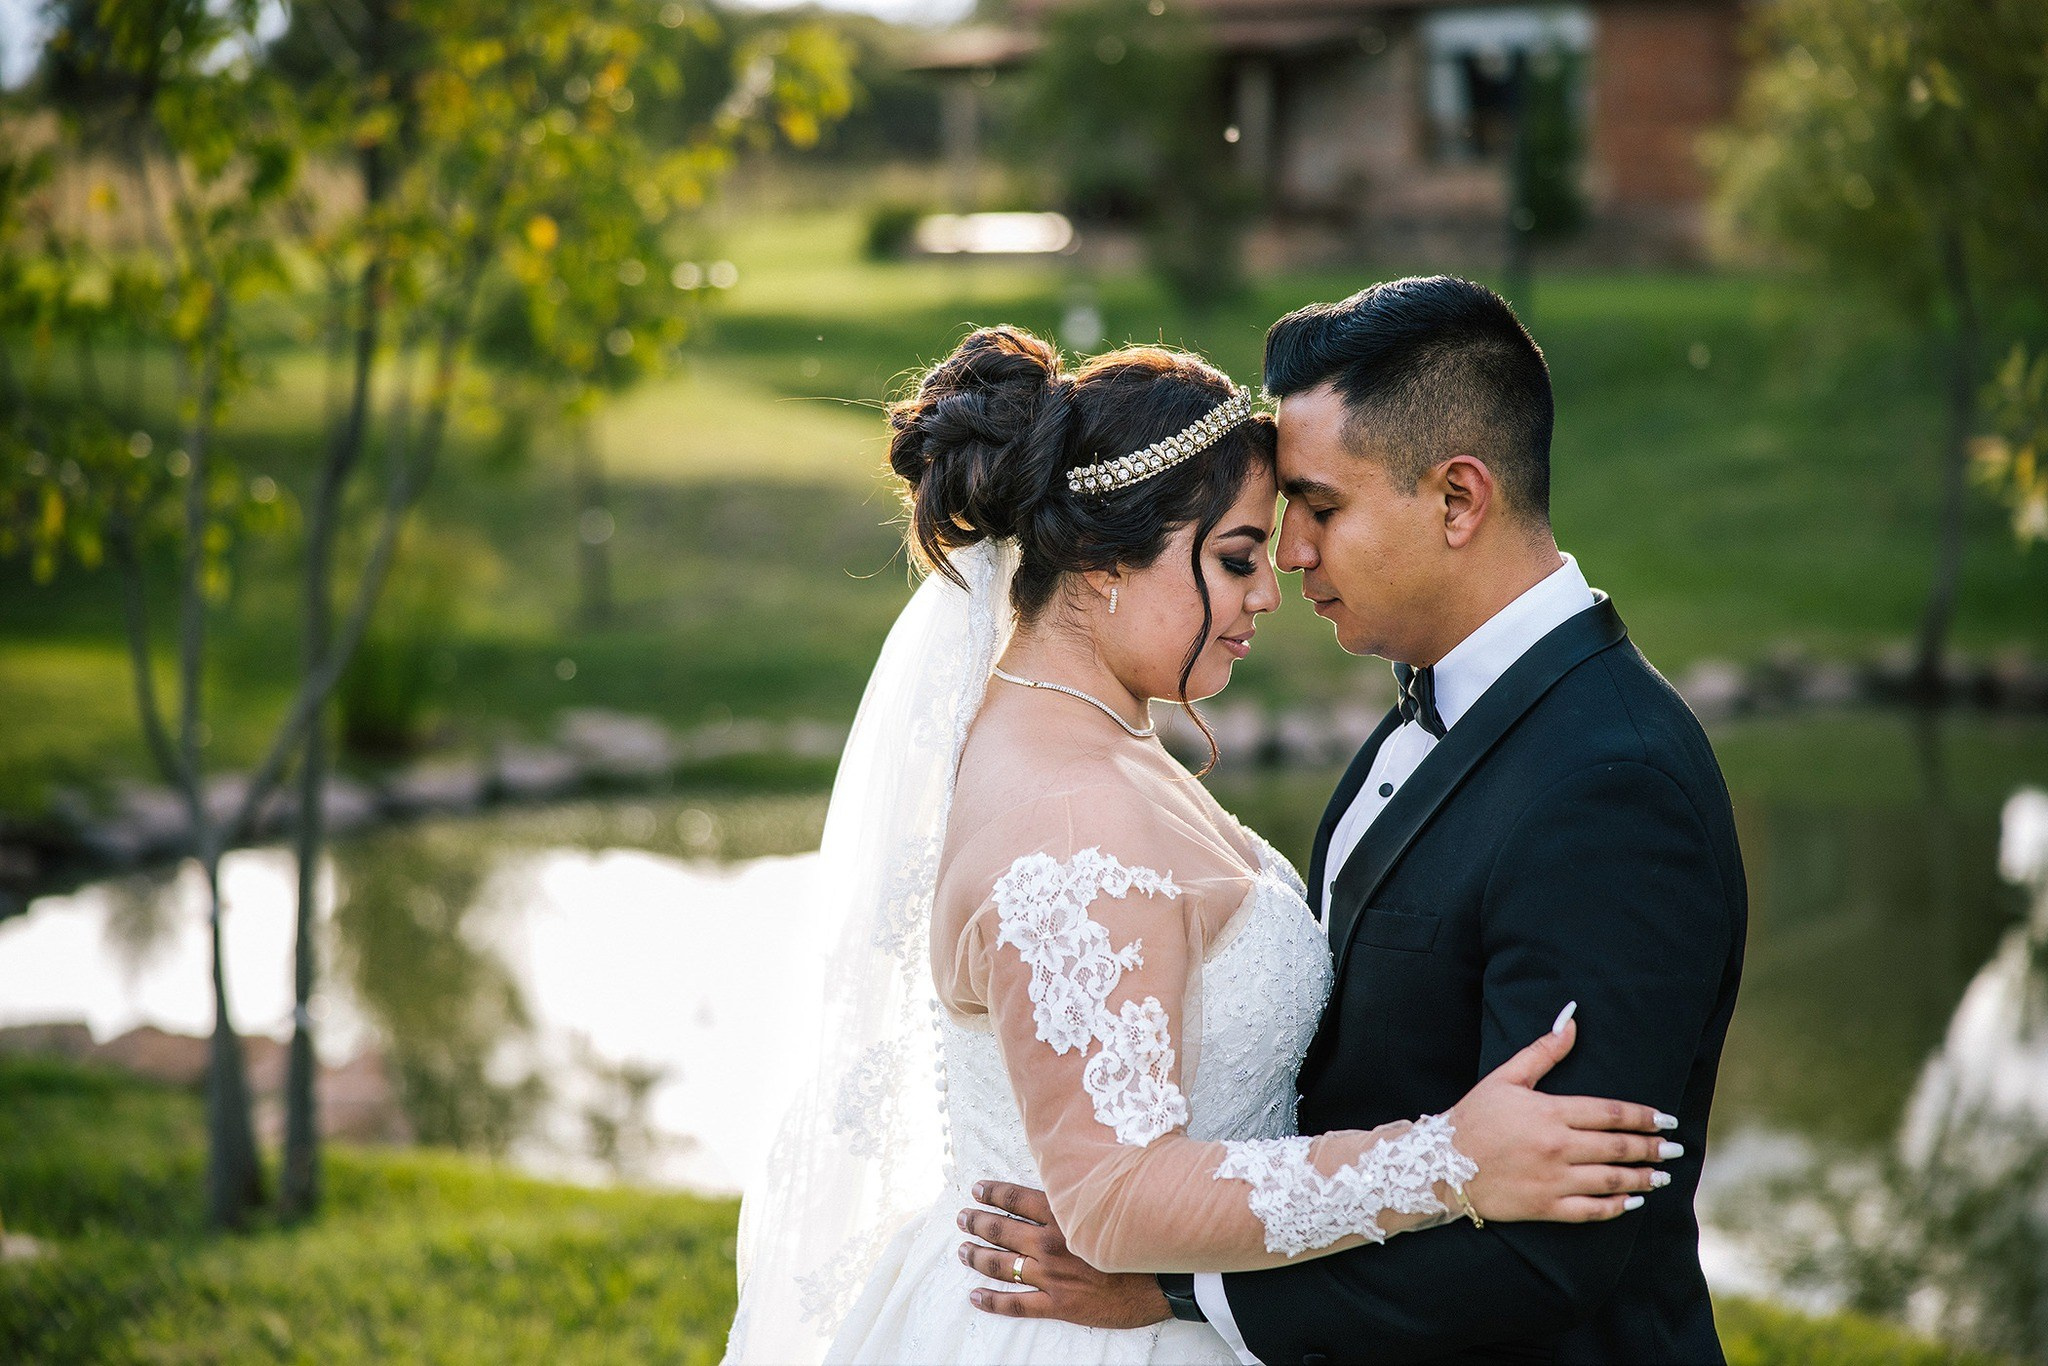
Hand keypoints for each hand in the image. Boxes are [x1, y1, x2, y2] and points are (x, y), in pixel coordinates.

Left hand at [956, 1181, 1170, 1327]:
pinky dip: (991, 1301)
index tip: (977, 1189)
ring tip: (963, 1251)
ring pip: (1001, 1265)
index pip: (1016, 1198)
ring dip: (977, 1257)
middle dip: (976, 1223)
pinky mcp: (1058, 1304)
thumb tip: (1074, 1176)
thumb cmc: (1143, 1239)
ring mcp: (1051, 1275)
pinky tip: (976, 1296)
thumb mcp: (1114, 1204)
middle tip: (962, 1219)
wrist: (1166, 1279)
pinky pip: (1016, 1305)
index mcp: (1063, 1214)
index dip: (993, 1192)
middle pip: (1001, 1230)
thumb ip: (1087, 1193)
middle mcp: (1050, 1242)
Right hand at [1446, 1005, 1681, 1222]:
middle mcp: (1557, 1147)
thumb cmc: (1474, 1116)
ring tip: (1662, 1175)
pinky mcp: (1545, 1206)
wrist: (1439, 1164)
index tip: (1666, 1119)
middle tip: (1675, 1148)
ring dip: (1642, 1178)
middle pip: (1618, 1147)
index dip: (1644, 1117)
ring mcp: (1553, 1179)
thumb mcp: (1506, 1076)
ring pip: (1611, 1180)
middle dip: (1652, 1147)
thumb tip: (1571, 1018)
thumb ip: (1543, 1050)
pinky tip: (1632, 1203)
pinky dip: (1616, 1208)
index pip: (1611, 1113)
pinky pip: (1590, 1210)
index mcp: (1550, 1112)